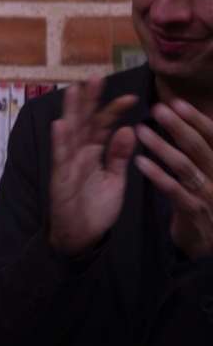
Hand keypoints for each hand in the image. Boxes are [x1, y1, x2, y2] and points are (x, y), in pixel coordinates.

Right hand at [47, 75, 136, 256]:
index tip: (132, 96)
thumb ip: (119, 156)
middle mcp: (79, 154)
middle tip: (94, 78)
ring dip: (70, 113)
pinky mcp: (60, 180)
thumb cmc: (96, 208)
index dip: (114, 110)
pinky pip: (60, 159)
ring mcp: (68, 165)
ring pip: (69, 134)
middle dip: (88, 101)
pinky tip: (60, 125)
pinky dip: (60, 142)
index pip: (104, 125)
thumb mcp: (115, 180)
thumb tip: (127, 129)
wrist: (82, 237)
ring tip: (73, 91)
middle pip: (84, 122)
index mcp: (94, 153)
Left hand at [134, 99, 212, 259]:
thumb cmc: (206, 201)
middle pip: (199, 147)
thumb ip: (201, 153)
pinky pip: (175, 191)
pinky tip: (139, 162)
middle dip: (178, 127)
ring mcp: (209, 194)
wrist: (210, 243)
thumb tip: (188, 123)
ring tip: (141, 131)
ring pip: (185, 166)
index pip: (212, 136)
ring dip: (163, 147)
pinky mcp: (195, 212)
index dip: (195, 119)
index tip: (176, 102)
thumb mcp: (209, 173)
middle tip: (157, 108)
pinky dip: (157, 175)